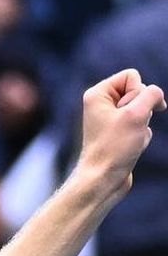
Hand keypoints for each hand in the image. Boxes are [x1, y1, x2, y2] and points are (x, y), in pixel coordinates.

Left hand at [76, 68, 164, 200]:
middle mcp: (102, 104)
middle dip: (142, 111)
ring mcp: (111, 119)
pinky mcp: (119, 133)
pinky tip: (132, 147)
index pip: (131, 76)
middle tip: (128, 128)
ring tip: (129, 139)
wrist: (103, 179)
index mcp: (98, 94)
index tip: (128, 112)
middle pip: (139, 92)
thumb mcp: (137, 114)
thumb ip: (151, 94)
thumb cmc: (114, 147)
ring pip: (143, 110)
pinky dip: (142, 136)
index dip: (138, 92)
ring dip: (143, 125)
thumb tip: (156, 95)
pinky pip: (142, 125)